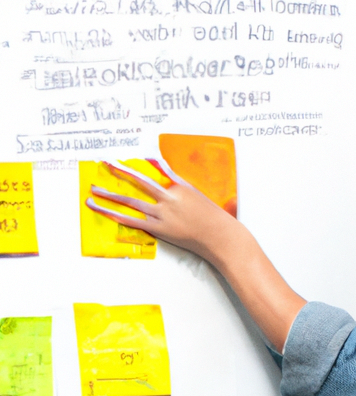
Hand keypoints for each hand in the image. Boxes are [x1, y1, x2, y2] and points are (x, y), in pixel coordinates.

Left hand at [86, 158, 304, 351]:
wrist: (222, 237)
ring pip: (130, 201)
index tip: (133, 158)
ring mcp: (162, 213)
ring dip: (109, 194)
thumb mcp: (204, 198)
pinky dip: (115, 214)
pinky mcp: (158, 228)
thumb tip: (177, 176)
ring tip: (93, 190)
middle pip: (139, 181)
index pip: (159, 171)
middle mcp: (169, 197)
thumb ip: (187, 187)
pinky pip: (131, 220)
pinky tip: (102, 210)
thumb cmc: (217, 220)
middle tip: (105, 163)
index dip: (144, 165)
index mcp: (181, 187)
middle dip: (120, 171)